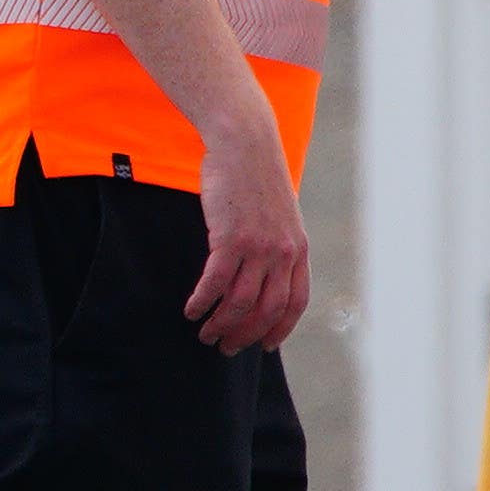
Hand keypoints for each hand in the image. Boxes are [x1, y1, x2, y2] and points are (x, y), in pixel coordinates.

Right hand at [183, 112, 310, 353]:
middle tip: (226, 346)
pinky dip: (202, 302)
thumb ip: (279, 244)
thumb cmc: (256, 177)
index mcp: (299, 250)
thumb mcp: (280, 214)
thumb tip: (267, 273)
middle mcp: (283, 253)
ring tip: (204, 333)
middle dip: (245, 335)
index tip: (265, 345)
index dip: (280, 329)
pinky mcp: (230, 238)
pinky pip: (214, 283)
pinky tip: (190, 309)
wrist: (245, 144)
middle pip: (266, 310)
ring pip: (239, 302)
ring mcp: (258, 247)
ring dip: (220, 324)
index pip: (295, 303)